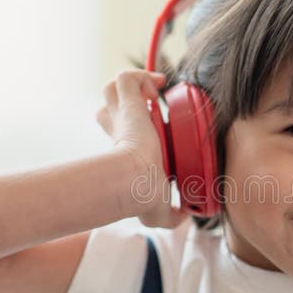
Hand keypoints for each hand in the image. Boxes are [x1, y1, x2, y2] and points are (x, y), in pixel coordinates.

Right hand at [96, 70, 188, 228]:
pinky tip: (157, 85)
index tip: (149, 131)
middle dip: (124, 103)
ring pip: (113, 88)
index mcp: (123, 154)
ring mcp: (121, 116)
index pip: (115, 133)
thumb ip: (171, 215)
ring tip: (153, 91)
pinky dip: (141, 76)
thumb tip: (184, 216)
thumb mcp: (157, 212)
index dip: (127, 128)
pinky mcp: (127, 104)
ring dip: (132, 85)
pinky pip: (127, 78)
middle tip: (149, 107)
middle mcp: (118, 132)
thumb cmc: (142, 197)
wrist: (137, 181)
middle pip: (108, 107)